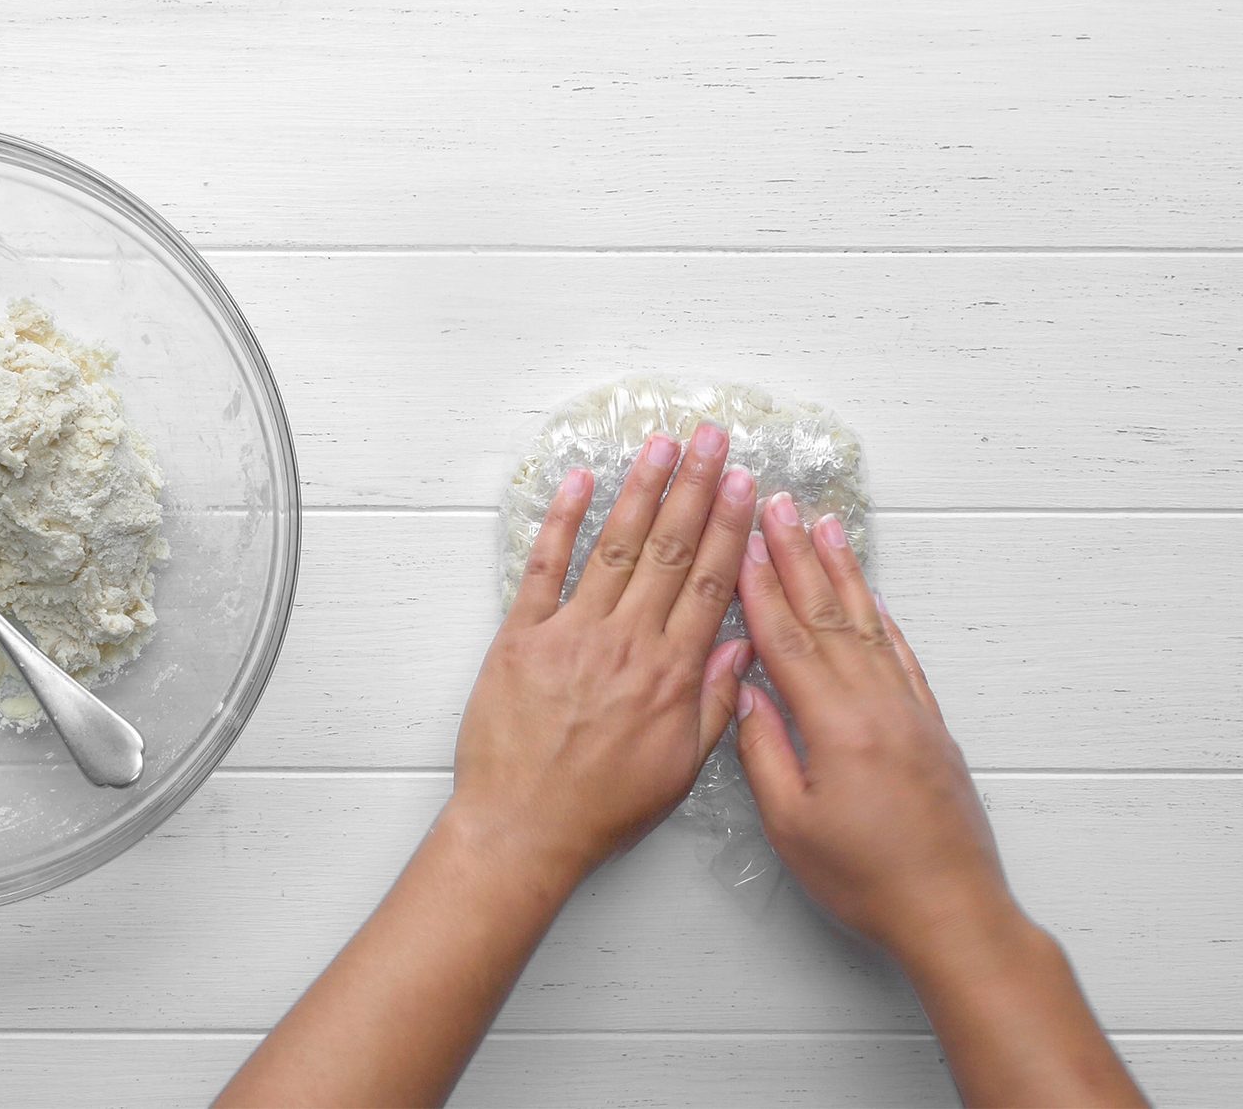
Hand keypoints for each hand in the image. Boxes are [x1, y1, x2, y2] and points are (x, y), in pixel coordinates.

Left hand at [450, 424, 758, 882]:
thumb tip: (741, 644)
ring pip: (615, 546)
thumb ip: (716, 702)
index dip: (730, 527)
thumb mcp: (681, 768)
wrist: (524, 827)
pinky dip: (561, 521)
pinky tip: (579, 481)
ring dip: (640, 490)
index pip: (709, 582)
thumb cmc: (601, 807)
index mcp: (671, 673)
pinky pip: (543, 567)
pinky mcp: (521, 636)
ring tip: (661, 445)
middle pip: (669, 549)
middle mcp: (627, 642)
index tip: (745, 484)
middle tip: (713, 439)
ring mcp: (572, 633)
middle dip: (696, 488)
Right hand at [734, 492, 1020, 962]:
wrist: (952, 911)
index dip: (759, 588)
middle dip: (797, 556)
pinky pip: (901, 655)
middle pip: (828, 615)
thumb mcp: (791, 825)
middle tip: (778, 505)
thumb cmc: (866, 879)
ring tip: (825, 526)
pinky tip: (870, 595)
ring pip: (868, 624)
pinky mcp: (929, 725)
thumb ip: (763, 753)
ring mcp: (908, 711)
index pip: (787, 640)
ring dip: (842, 571)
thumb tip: (745, 694)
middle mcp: (876, 704)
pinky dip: (882, 617)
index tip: (741, 541)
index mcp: (835, 726)